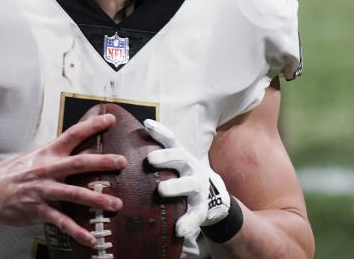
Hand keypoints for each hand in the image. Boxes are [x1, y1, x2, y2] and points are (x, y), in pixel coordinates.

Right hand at [0, 113, 126, 247]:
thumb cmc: (14, 174)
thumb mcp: (35, 158)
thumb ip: (56, 156)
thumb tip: (80, 152)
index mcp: (48, 153)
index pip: (72, 135)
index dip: (91, 126)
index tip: (109, 120)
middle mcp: (47, 170)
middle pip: (78, 163)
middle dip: (102, 162)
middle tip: (121, 162)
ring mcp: (43, 190)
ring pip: (74, 194)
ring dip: (97, 200)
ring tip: (115, 204)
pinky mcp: (38, 210)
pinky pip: (62, 221)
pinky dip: (77, 231)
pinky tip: (91, 238)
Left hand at [143, 119, 230, 238]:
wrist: (214, 198)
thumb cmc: (185, 176)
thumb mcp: (177, 162)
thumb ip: (160, 150)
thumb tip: (139, 128)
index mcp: (183, 157)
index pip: (172, 141)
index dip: (160, 131)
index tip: (147, 124)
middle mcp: (192, 168)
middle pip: (180, 158)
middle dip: (166, 157)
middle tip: (150, 159)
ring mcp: (198, 188)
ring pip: (188, 185)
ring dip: (175, 186)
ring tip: (161, 190)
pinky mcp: (201, 209)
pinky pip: (195, 216)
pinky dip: (187, 222)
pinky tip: (178, 229)